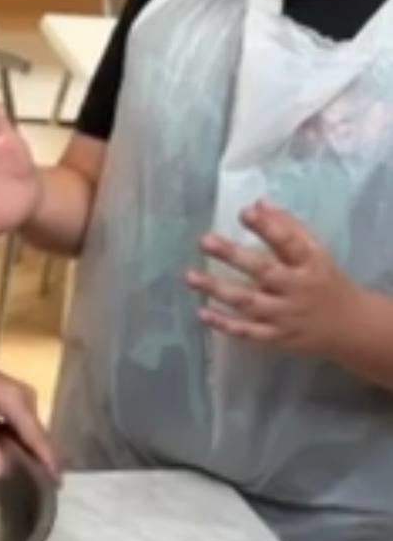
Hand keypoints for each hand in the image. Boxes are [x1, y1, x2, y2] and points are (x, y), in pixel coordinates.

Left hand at [0, 345, 58, 480]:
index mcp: (16, 402)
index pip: (37, 437)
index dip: (48, 461)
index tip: (58, 484)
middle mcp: (27, 399)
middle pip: (40, 435)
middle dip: (44, 460)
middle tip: (47, 489)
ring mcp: (24, 397)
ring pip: (34, 431)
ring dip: (34, 452)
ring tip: (37, 480)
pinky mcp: (17, 399)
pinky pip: (26, 426)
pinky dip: (24, 442)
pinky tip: (20, 458)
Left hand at [185, 200, 358, 356]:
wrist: (349, 327)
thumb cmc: (323, 280)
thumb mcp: (316, 252)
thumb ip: (288, 227)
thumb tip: (258, 203)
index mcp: (310, 263)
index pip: (289, 242)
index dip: (268, 227)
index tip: (245, 212)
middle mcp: (297, 289)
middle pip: (264, 271)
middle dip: (233, 256)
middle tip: (205, 240)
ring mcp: (285, 315)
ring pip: (248, 303)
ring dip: (217, 290)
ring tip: (190, 276)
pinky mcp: (276, 337)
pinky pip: (247, 332)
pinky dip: (224, 324)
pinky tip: (201, 312)